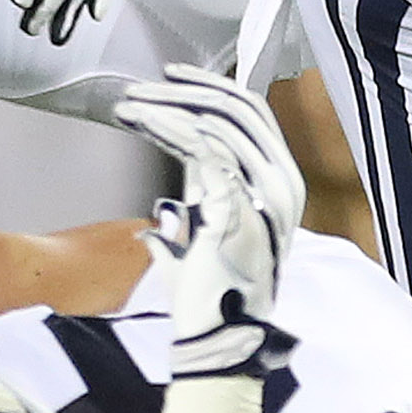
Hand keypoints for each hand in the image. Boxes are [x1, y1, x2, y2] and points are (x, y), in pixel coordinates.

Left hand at [115, 66, 305, 377]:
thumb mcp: (210, 222)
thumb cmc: (209, 286)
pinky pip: (204, 148)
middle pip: (238, 108)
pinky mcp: (238, 205)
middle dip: (185, 91)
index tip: (170, 78)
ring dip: (168, 106)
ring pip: (218, 122)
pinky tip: (141, 121)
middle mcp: (283, 182)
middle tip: (140, 88)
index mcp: (281, 183)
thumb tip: (174, 150)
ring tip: (128, 105)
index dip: (211, 88)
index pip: (253, 114)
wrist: (216, 334)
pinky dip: (168, 128)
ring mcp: (266, 194)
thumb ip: (203, 186)